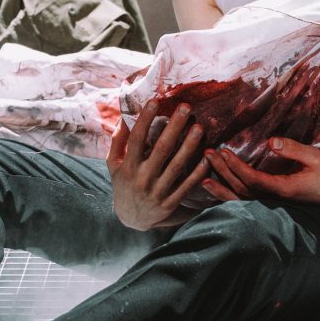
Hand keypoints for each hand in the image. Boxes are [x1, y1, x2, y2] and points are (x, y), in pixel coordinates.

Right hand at [109, 103, 210, 229]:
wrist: (130, 219)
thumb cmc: (123, 184)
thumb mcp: (112, 164)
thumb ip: (117, 141)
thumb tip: (124, 117)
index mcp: (127, 167)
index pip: (136, 139)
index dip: (145, 120)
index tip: (155, 101)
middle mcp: (142, 178)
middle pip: (161, 149)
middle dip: (174, 126)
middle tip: (186, 107)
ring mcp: (157, 191)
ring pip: (177, 166)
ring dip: (189, 145)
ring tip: (199, 127)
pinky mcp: (170, 203)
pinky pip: (186, 185)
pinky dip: (198, 172)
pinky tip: (207, 156)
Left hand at [204, 138, 319, 205]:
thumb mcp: (313, 157)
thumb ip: (292, 149)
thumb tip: (269, 141)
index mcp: (284, 189)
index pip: (253, 179)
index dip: (237, 167)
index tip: (224, 153)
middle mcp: (274, 201)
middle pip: (241, 189)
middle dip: (223, 172)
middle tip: (207, 154)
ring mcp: (271, 205)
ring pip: (240, 200)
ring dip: (221, 187)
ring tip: (202, 177)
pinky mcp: (270, 205)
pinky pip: (245, 203)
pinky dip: (228, 197)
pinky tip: (215, 190)